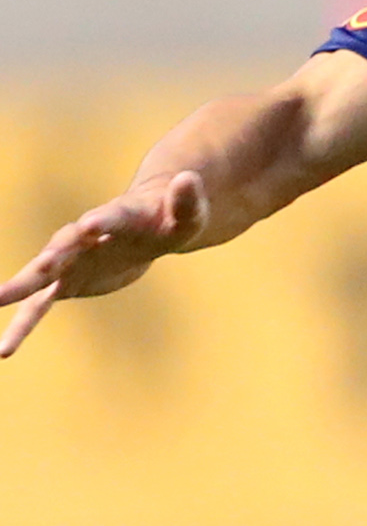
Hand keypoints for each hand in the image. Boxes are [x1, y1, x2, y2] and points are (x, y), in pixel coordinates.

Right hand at [0, 171, 208, 357]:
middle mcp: (85, 237)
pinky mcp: (65, 283)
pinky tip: (5, 348)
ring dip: (19, 287)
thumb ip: (187, 200)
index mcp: (119, 217)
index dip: (101, 221)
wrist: (144, 229)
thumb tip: (188, 177)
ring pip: (40, 275)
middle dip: (56, 253)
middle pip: (66, 244)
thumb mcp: (187, 215)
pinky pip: (38, 306)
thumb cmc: (168, 219)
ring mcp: (70, 260)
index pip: (111, 217)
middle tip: (44, 264)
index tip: (90, 225)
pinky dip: (23, 324)